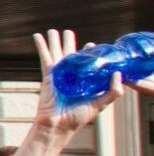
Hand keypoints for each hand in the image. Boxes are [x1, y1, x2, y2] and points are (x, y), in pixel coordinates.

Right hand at [32, 29, 153, 139]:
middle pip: (69, 55)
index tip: (92, 45)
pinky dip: (41, 46)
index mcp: (83, 82)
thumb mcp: (100, 104)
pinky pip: (44, 58)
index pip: (87, 64)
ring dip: (54, 41)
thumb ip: (112, 91)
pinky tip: (37, 36)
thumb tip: (117, 73)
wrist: (57, 125)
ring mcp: (58, 75)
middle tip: (68, 32)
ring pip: (56, 53)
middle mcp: (70, 76)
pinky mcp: (48, 75)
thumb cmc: (78, 117)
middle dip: (68, 43)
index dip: (90, 54)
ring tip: (53, 30)